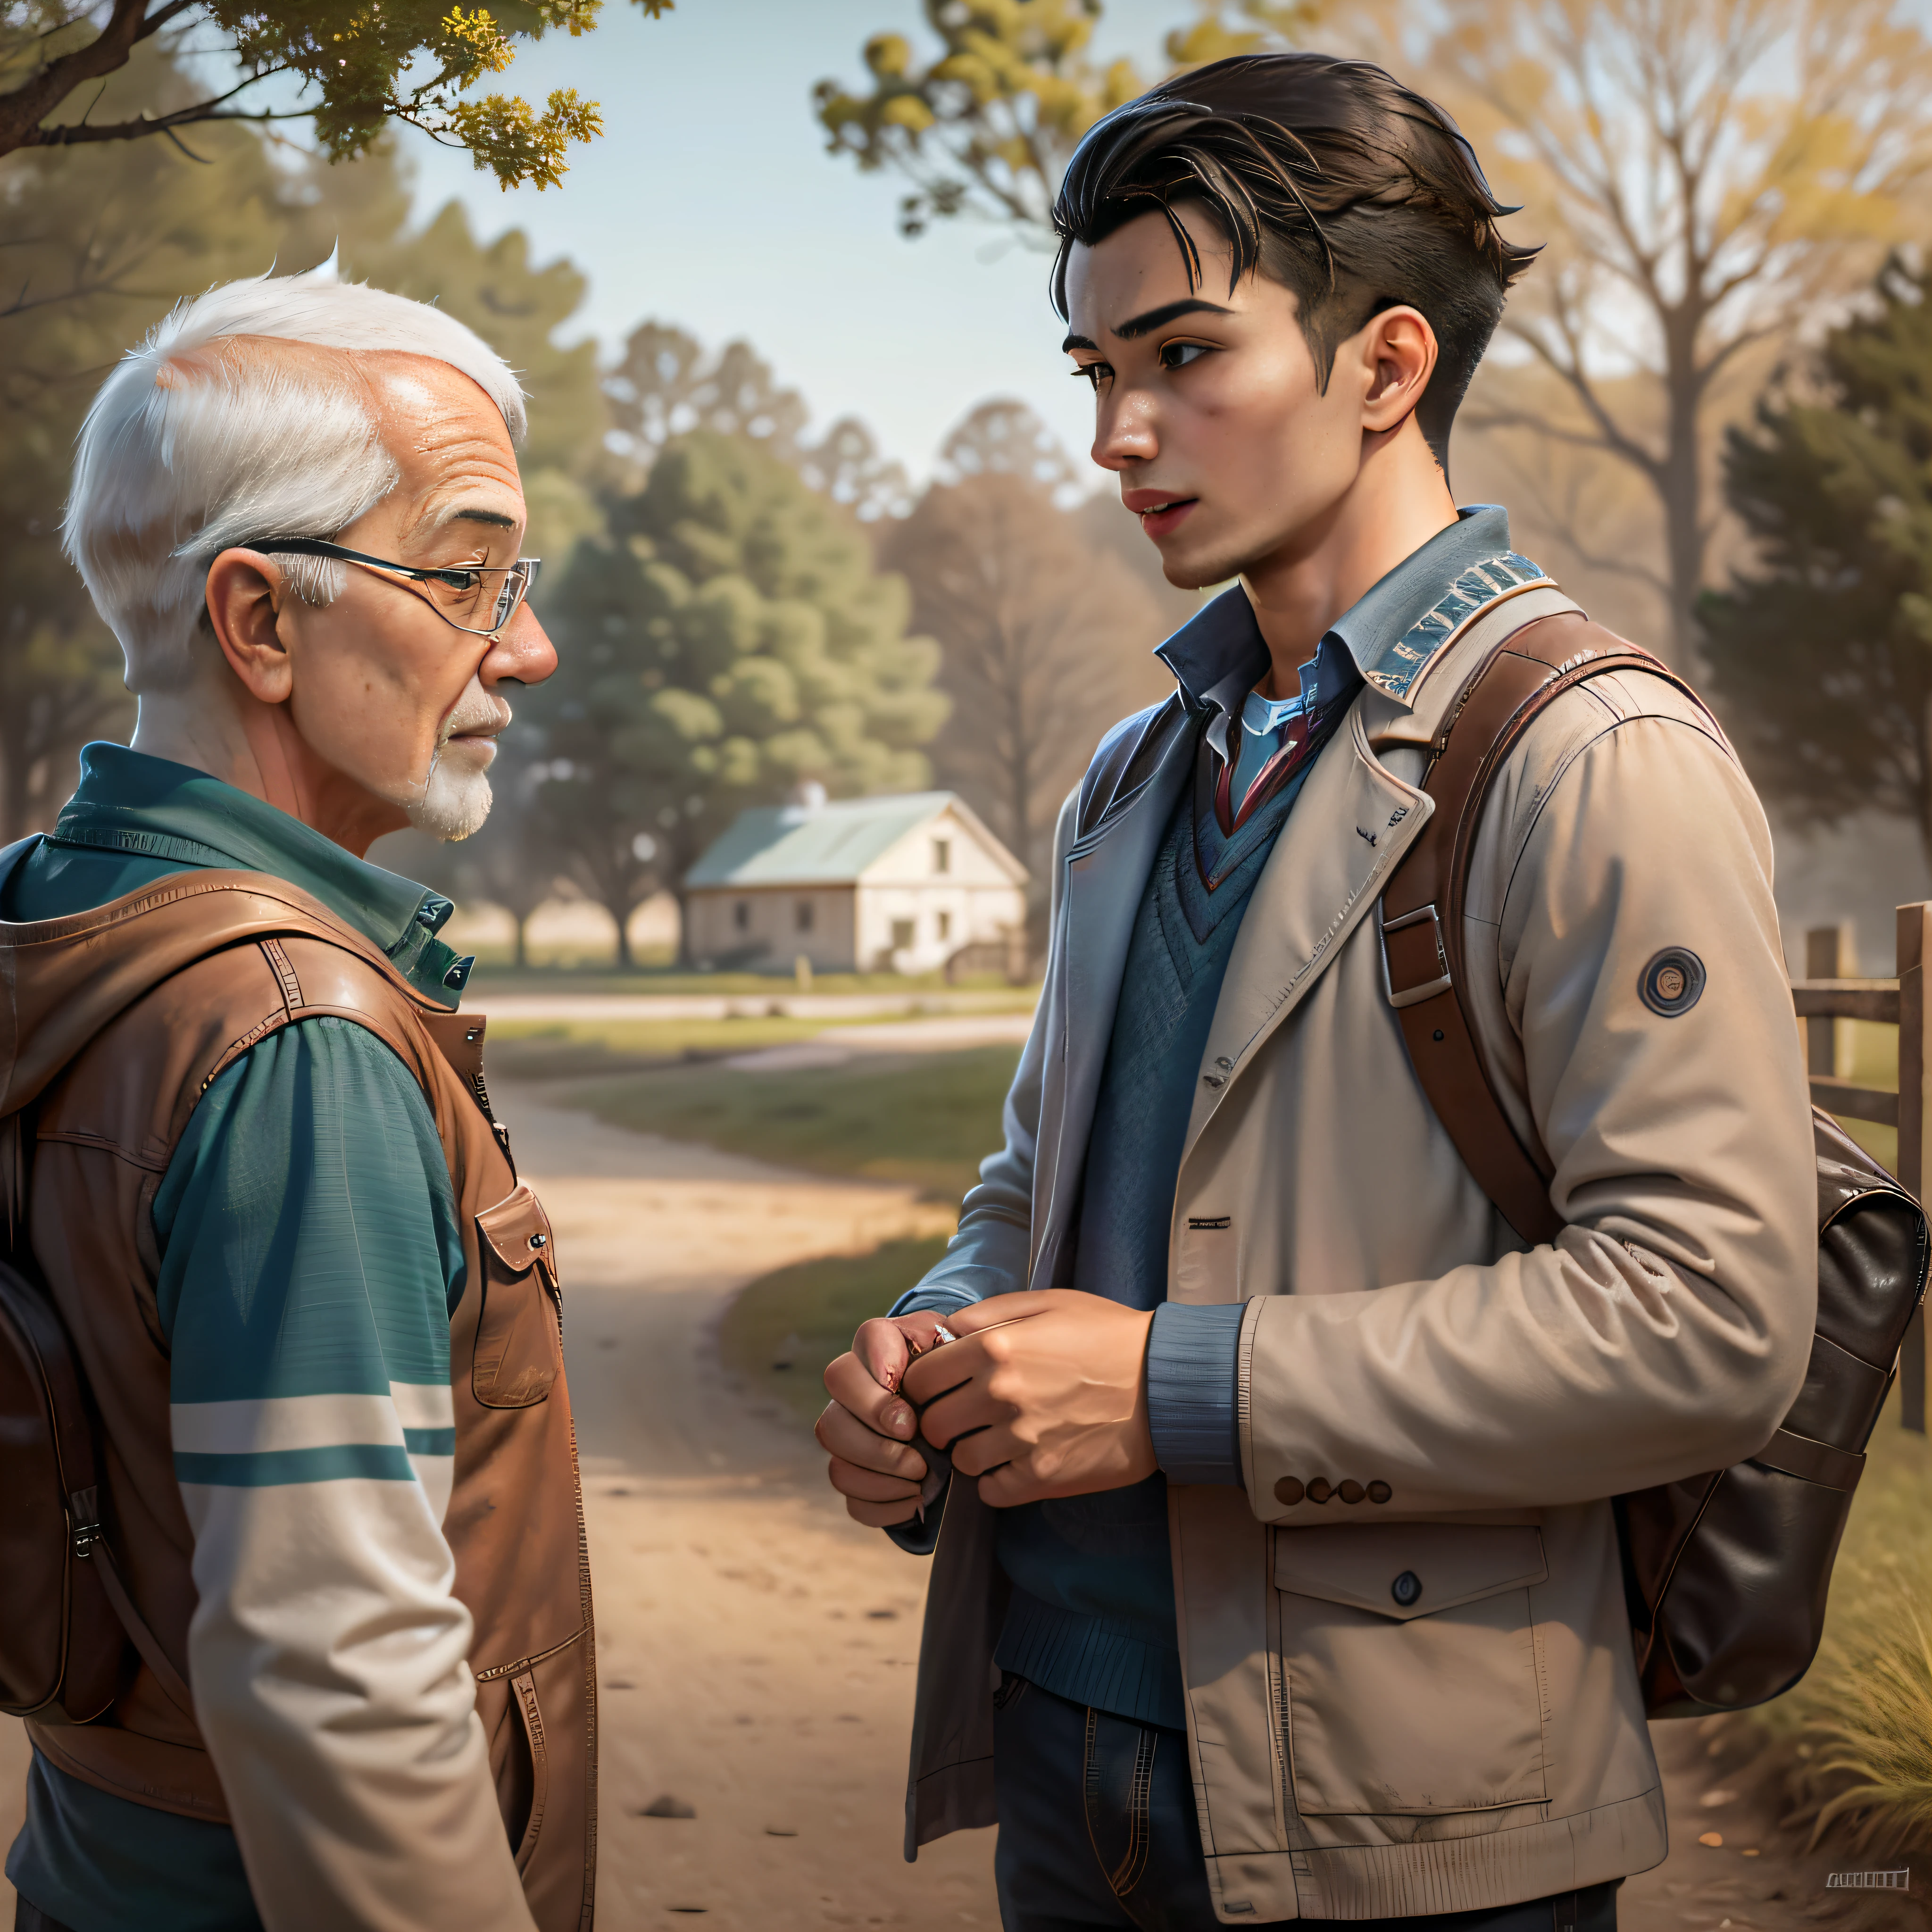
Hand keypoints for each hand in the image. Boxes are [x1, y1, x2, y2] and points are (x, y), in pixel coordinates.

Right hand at [817, 1311, 953, 1527]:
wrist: (961, 1405)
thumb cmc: (959, 1371)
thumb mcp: (960, 1346)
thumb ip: (949, 1341)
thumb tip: (939, 1348)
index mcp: (877, 1346)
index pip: (856, 1355)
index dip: (876, 1388)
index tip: (910, 1410)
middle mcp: (850, 1391)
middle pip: (832, 1418)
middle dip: (875, 1440)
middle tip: (915, 1443)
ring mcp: (847, 1435)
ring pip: (837, 1462)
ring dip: (881, 1473)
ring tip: (921, 1474)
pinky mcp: (856, 1474)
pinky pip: (852, 1499)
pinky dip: (885, 1503)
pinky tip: (916, 1498)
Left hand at [900, 1291, 1156, 1507]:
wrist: (1165, 1383)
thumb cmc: (1107, 1336)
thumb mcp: (1049, 1303)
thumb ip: (988, 1312)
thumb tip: (943, 1331)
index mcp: (995, 1347)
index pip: (919, 1378)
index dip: (922, 1385)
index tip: (938, 1387)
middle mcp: (1001, 1394)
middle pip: (933, 1424)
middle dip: (942, 1420)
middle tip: (965, 1415)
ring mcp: (1023, 1439)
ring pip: (961, 1461)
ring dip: (970, 1452)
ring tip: (996, 1438)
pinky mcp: (1045, 1475)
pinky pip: (991, 1492)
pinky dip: (996, 1482)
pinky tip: (1015, 1462)